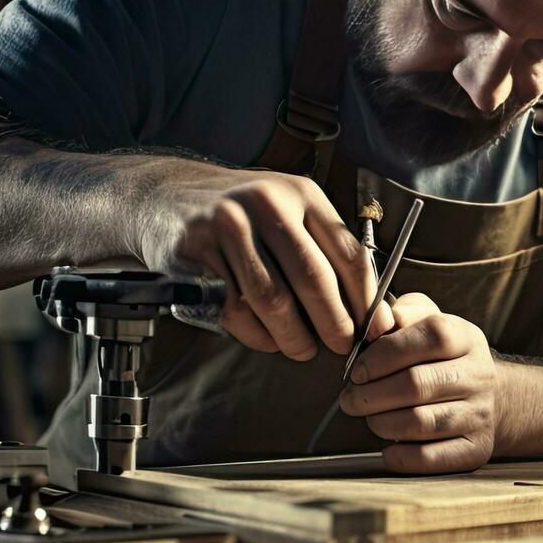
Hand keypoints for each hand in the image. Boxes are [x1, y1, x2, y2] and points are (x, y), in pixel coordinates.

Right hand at [138, 159, 392, 359]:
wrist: (166, 196)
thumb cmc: (242, 215)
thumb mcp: (289, 211)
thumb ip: (326, 249)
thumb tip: (371, 309)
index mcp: (301, 194)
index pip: (348, 253)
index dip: (367, 299)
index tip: (376, 329)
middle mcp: (267, 204)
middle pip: (313, 279)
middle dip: (334, 323)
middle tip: (342, 346)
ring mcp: (228, 226)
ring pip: (272, 300)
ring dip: (294, 336)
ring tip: (303, 348)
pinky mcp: (197, 252)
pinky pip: (234, 309)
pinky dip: (257, 335)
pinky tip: (267, 337)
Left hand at [339, 293, 497, 473]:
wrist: (495, 400)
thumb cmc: (445, 359)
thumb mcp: (433, 323)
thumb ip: (405, 312)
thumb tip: (378, 319)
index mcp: (467, 338)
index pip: (430, 337)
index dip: (384, 354)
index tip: (357, 370)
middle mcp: (479, 376)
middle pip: (417, 384)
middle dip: (371, 395)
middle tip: (350, 399)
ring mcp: (480, 415)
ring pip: (419, 422)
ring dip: (381, 423)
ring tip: (370, 418)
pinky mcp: (475, 450)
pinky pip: (430, 457)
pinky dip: (400, 456)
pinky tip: (388, 448)